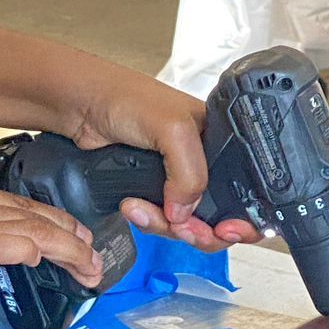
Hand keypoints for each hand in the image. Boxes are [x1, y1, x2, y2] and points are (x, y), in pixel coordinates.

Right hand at [0, 177, 102, 323]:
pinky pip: (1, 244)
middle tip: (93, 259)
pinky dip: (29, 250)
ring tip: (87, 269)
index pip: (15, 205)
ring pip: (28, 228)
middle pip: (31, 214)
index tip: (72, 241)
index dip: (52, 224)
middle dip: (70, 238)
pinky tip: (48, 259)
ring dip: (66, 251)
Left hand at [68, 73, 262, 253]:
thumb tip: (187, 213)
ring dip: (166, 225)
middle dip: (201, 230)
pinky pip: (160, 221)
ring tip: (142, 208)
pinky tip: (132, 206)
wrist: (81, 107)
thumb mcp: (173, 128)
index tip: (225, 230)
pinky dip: (148, 221)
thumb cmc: (125, 98)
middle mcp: (202, 163)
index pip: (247, 191)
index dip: (242, 219)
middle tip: (183, 228)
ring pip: (187, 224)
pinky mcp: (150, 191)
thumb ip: (191, 172)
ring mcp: (175, 180)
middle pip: (219, 217)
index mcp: (221, 143)